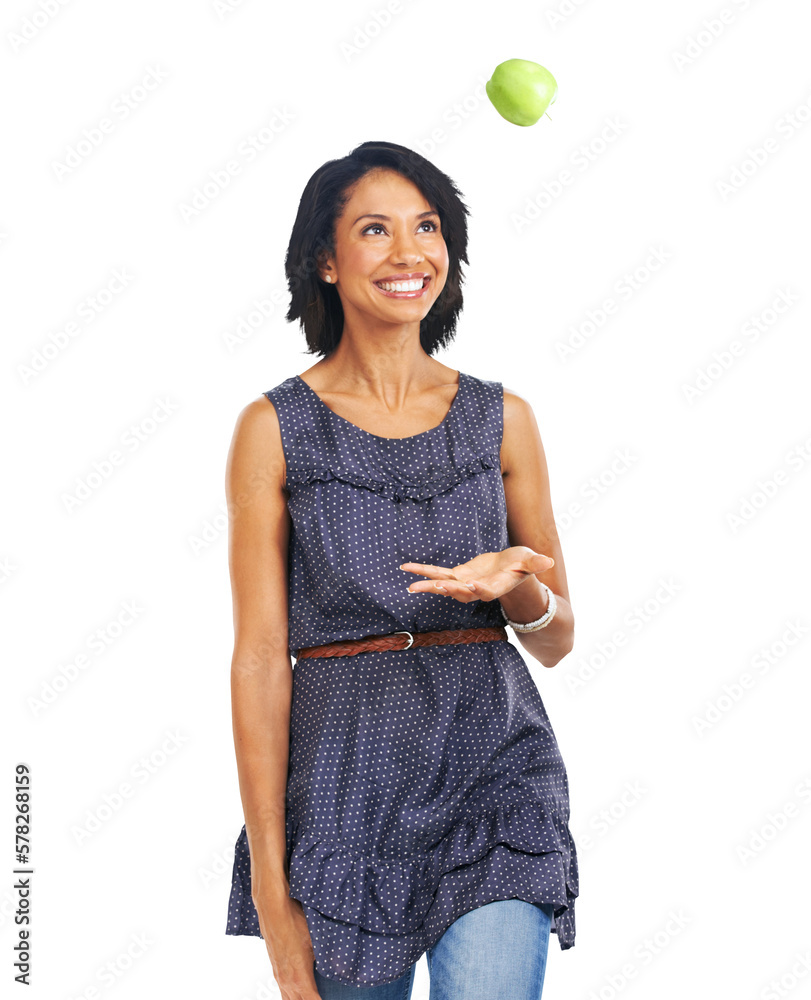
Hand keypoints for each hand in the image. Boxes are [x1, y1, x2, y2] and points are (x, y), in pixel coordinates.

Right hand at [254, 889, 322, 998]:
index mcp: (299, 977)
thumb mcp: (316, 939)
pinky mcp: (275, 969)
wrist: (273, 908)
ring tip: (311, 996)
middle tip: (322, 997)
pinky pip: (283, 991)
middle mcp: (287, 981)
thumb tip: (342, 966)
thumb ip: (329, 956)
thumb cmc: (294, 922)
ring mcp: (279, 976)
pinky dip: (292, 997)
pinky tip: (298, 993)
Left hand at [400, 546, 553, 603]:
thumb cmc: (522, 564)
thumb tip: (549, 561)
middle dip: (448, 590)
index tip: (472, 585)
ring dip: (429, 585)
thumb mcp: (530, 561)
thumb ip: (536, 563)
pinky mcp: (456, 576)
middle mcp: (477, 589)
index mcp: (494, 587)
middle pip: (461, 592)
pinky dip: (423, 572)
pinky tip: (407, 569)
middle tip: (436, 586)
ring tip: (411, 586)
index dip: (479, 589)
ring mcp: (464, 584)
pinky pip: (437, 574)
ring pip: (444, 586)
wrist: (508, 569)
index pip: (486, 591)